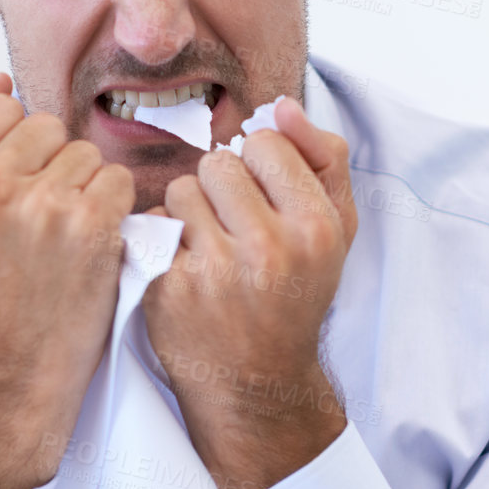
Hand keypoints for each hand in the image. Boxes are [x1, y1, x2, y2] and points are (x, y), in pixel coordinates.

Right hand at [0, 72, 135, 488]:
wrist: (14, 361)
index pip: (1, 106)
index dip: (16, 146)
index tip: (10, 189)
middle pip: (47, 126)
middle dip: (52, 164)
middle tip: (38, 218)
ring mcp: (39, 204)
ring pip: (86, 153)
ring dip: (85, 188)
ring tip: (62, 235)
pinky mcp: (88, 224)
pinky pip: (118, 180)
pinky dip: (114, 210)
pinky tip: (91, 243)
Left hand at [142, 97, 356, 488]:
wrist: (257, 382)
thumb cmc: (295, 295)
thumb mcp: (336, 230)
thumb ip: (323, 158)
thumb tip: (282, 106)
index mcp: (316, 228)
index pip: (265, 143)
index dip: (258, 166)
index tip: (263, 198)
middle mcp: (269, 249)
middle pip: (217, 163)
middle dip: (221, 188)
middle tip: (233, 227)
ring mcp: (214, 272)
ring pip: (180, 191)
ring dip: (188, 212)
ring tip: (209, 247)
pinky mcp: (168, 290)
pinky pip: (152, 226)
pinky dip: (164, 243)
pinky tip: (185, 270)